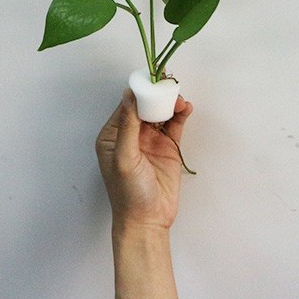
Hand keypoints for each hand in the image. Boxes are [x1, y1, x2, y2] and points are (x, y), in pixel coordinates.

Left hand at [96, 89, 192, 228]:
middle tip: (169, 84)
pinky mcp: (168, 147)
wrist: (148, 219)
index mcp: (113, 136)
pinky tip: (186, 108)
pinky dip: (180, 115)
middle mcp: (131, 135)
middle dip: (158, 94)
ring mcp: (151, 140)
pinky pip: (174, 125)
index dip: (140, 91)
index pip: (127, 106)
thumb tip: (129, 95)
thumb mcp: (124, 157)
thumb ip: (127, 126)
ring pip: (161, 113)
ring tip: (179, 99)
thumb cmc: (128, 193)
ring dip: (170, 103)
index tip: (152, 79)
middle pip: (146, 106)